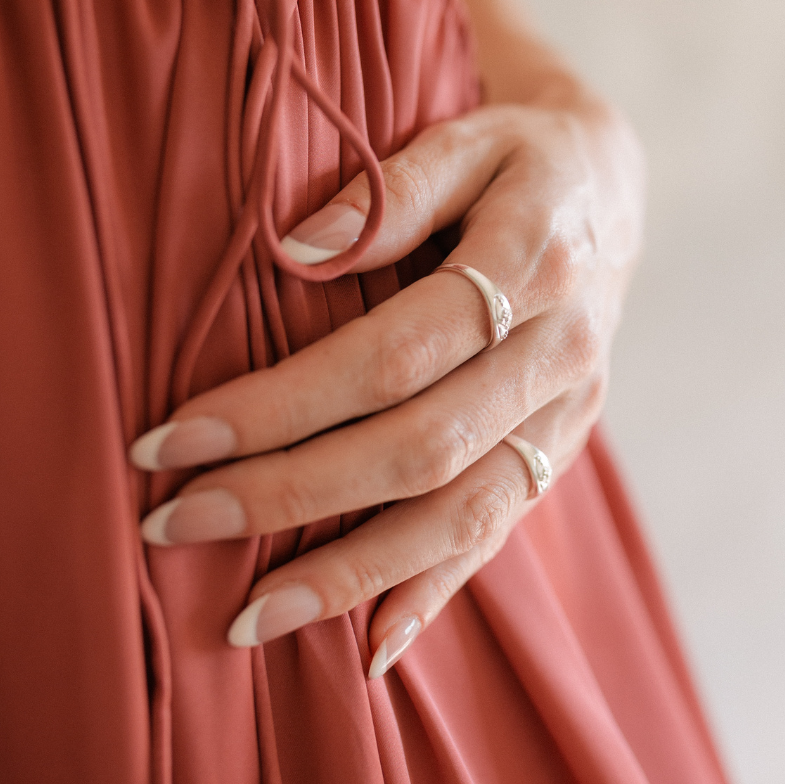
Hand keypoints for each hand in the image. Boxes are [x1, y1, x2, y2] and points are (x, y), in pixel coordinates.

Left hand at [131, 82, 644, 675]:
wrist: (610, 193)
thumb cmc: (522, 159)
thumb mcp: (467, 139)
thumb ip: (391, 192)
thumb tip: (297, 251)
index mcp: (533, 263)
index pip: (393, 353)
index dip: (283, 404)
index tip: (174, 439)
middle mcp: (560, 350)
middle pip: (420, 446)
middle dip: (292, 494)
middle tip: (178, 523)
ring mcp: (570, 409)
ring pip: (464, 510)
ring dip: (355, 572)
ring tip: (250, 618)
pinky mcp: (565, 445)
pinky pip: (505, 529)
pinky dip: (438, 590)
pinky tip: (371, 645)